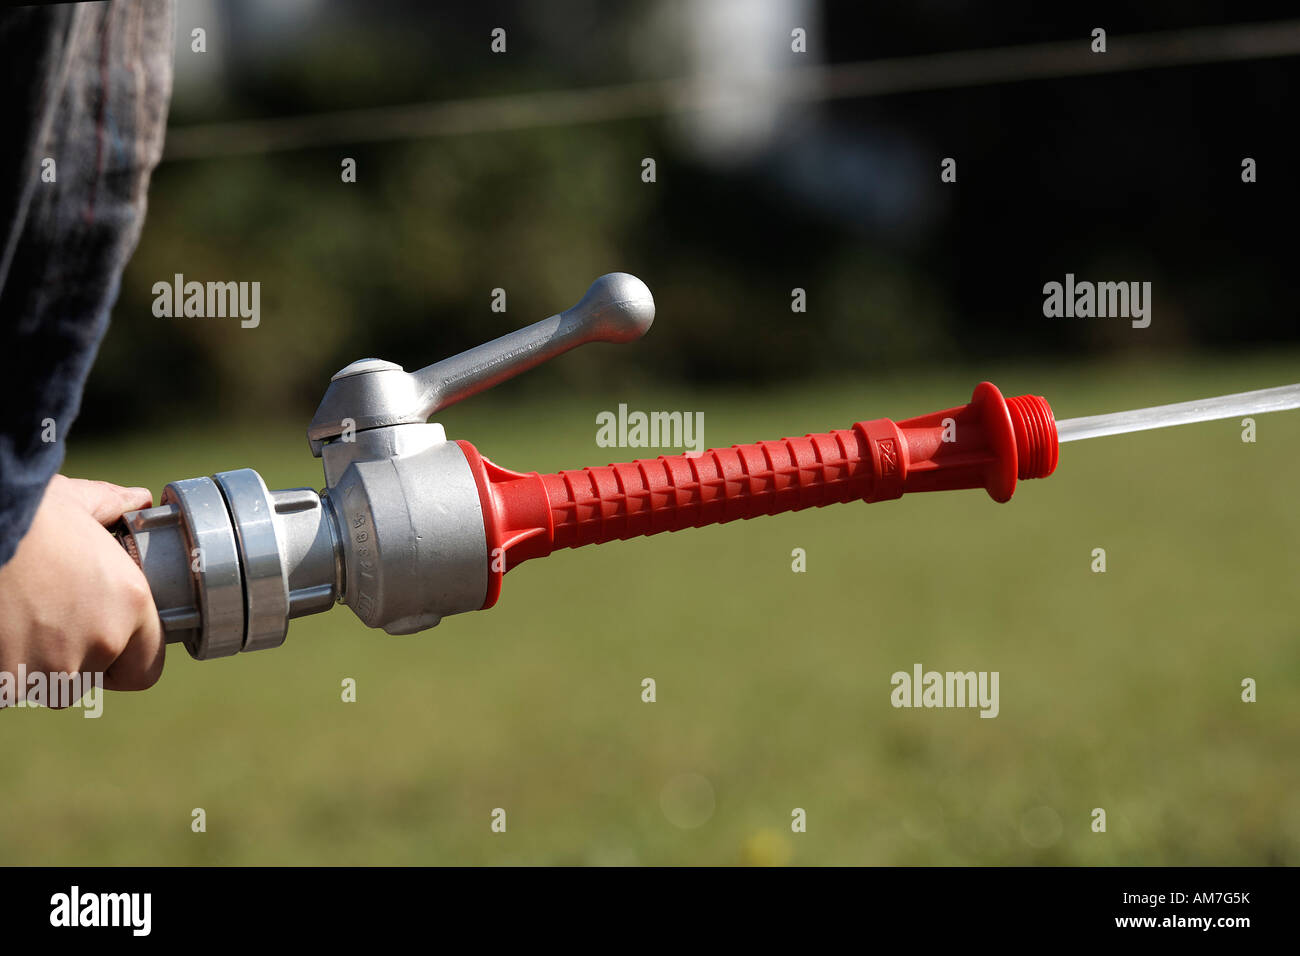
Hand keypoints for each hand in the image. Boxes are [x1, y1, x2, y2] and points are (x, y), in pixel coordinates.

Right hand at [0, 475, 163, 693]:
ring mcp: (51, 668)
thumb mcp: (77, 500)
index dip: (126, 658)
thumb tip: (136, 499)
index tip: (105, 640)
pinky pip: (9, 686)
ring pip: (49, 686)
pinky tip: (0, 632)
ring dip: (38, 666)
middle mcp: (100, 643)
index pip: (146, 668)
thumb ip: (114, 507)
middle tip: (50, 619)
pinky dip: (4, 668)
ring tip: (20, 620)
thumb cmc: (26, 511)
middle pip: (92, 677)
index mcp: (131, 604)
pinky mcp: (6, 682)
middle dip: (75, 657)